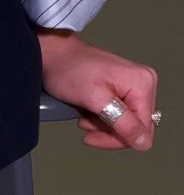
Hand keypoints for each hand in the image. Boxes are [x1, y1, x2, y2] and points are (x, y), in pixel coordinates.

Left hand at [35, 26, 158, 150]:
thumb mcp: (94, 98)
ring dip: (103, 125)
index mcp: (142, 84)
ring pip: (126, 123)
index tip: (94, 136)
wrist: (52, 52)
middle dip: (109, 131)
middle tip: (85, 125)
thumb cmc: (68, 68)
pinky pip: (119, 114)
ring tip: (83, 116)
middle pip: (136, 128)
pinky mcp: (122, 87)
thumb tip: (143, 142)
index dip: (119, 138)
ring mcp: (133, 85)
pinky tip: (87, 112)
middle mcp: (143, 83)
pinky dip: (102, 117)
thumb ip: (121, 121)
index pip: (143, 130)